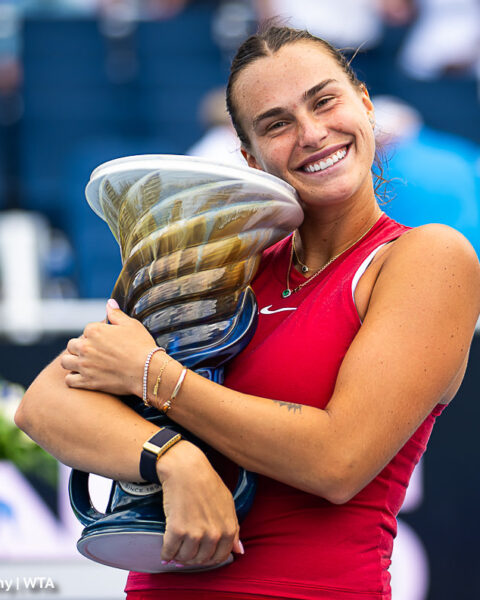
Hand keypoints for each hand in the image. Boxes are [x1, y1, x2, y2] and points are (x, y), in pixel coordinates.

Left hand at [61, 299, 155, 396]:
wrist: (147, 371)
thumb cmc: (141, 346)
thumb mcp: (131, 325)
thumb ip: (116, 314)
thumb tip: (109, 302)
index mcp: (94, 331)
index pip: (87, 330)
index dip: (96, 335)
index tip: (105, 341)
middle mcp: (85, 347)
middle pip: (72, 345)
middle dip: (80, 348)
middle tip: (93, 353)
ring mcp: (84, 365)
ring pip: (65, 362)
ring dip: (72, 362)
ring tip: (83, 364)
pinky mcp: (86, 382)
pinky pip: (69, 380)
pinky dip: (73, 378)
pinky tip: (83, 377)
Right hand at [158, 441, 243, 567]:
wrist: (186, 469)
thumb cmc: (207, 483)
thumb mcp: (227, 503)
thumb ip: (235, 528)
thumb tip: (239, 551)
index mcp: (229, 529)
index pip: (220, 557)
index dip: (208, 557)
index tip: (200, 552)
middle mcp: (214, 534)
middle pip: (201, 560)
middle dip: (193, 556)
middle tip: (186, 546)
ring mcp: (195, 533)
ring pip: (185, 558)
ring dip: (179, 555)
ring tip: (177, 544)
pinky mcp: (177, 530)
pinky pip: (169, 552)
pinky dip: (166, 553)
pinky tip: (166, 548)